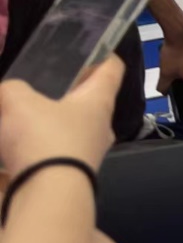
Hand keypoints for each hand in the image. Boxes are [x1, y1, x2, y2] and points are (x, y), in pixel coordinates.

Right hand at [0, 57, 124, 174]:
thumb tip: (9, 92)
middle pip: (88, 100)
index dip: (103, 54)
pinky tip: (12, 143)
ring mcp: (87, 153)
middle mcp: (100, 126)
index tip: (92, 46)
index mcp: (98, 101)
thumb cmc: (43, 138)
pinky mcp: (68, 175)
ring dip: (46, 120)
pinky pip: (51, 151)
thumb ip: (12, 90)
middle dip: (66, 90)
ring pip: (68, 127)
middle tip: (42, 80)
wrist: (45, 196)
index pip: (112, 69)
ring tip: (18, 113)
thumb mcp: (18, 103)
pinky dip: (34, 145)